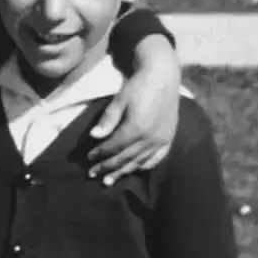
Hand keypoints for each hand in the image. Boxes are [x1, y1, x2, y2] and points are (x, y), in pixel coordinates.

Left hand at [87, 38, 180, 184]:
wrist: (164, 77)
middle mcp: (150, 138)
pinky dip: (144, 166)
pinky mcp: (169, 139)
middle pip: (125, 158)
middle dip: (107, 166)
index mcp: (137, 128)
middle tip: (93, 174)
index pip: (114, 146)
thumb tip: (94, 137)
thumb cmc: (139, 85)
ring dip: (123, 171)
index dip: (100, 153)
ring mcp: (161, 140)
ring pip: (139, 162)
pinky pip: (156, 159)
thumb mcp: (120, 100)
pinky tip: (135, 170)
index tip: (89, 157)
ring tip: (109, 180)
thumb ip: (108, 120)